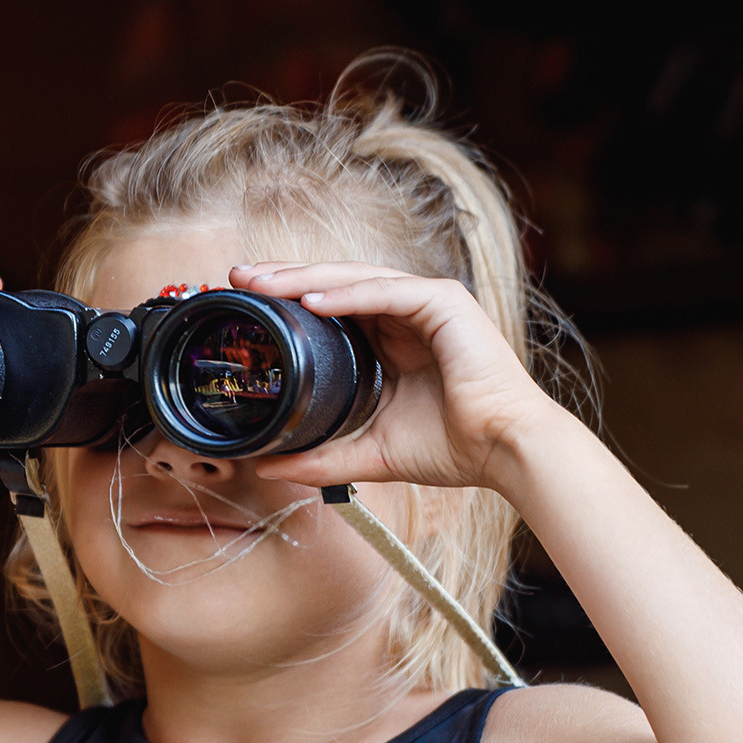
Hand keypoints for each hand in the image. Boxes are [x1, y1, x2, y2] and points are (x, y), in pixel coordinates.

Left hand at [227, 261, 561, 492]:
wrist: (505, 452)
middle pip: (334, 285)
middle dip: (283, 278)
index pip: (330, 308)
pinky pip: (385, 292)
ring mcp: (427, 303)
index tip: (244, 306)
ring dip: (304, 277)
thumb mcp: (371, 452)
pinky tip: (310, 300)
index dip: (287, 302)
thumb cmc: (453, 448)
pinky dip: (346, 295)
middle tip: (238, 278)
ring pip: (354, 279)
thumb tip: (266, 465)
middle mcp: (407, 314)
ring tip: (262, 282)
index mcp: (393, 339)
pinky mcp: (445, 304)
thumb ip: (320, 457)